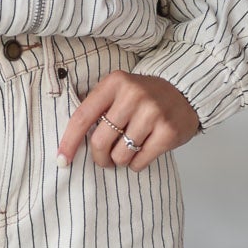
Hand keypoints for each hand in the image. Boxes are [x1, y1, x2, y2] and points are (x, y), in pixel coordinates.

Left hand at [57, 72, 199, 169]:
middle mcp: (133, 95)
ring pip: (120, 155)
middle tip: (104, 159)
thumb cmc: (145, 97)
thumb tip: (69, 143)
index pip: (83, 117)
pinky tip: (143, 152)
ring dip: (120, 160)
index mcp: (115, 83)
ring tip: (128, 151)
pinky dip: (136, 164)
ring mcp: (153, 113)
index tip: (61, 160)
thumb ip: (97, 107)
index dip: (69, 142)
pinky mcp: (168, 131)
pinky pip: (139, 162)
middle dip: (99, 157)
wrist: (186, 92)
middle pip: (100, 141)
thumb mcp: (119, 90)